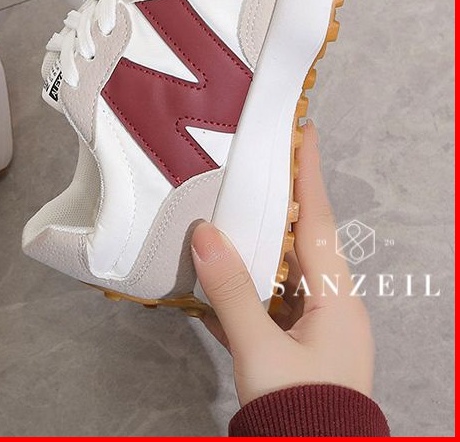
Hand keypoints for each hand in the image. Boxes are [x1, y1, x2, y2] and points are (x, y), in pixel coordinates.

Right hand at [191, 121, 374, 406]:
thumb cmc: (298, 409)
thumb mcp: (260, 349)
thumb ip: (231, 290)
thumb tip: (205, 231)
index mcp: (336, 299)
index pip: (318, 221)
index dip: (309, 174)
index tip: (303, 131)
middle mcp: (332, 308)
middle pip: (302, 242)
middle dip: (280, 203)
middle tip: (256, 164)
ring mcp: (315, 330)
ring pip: (283, 272)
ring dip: (258, 244)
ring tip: (231, 211)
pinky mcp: (296, 350)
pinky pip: (270, 303)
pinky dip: (247, 286)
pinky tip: (218, 277)